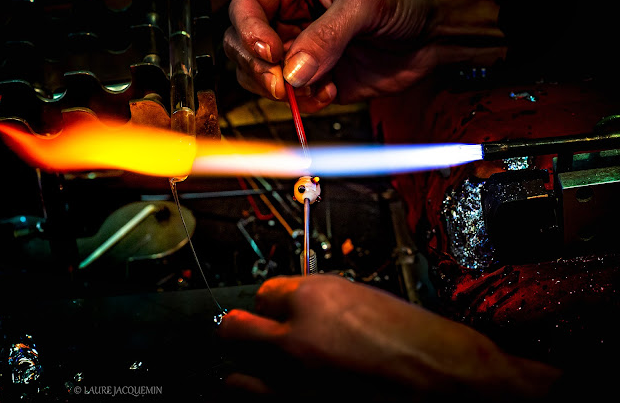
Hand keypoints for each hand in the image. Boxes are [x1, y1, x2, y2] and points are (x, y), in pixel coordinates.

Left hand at [216, 274, 560, 400]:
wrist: (447, 382)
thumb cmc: (423, 341)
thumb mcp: (368, 300)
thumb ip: (326, 304)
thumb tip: (302, 307)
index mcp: (316, 296)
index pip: (265, 291)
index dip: (270, 300)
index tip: (271, 305)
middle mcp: (295, 335)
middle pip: (234, 326)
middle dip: (240, 326)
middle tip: (244, 328)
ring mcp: (294, 377)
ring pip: (236, 371)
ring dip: (246, 364)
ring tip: (258, 365)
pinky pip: (261, 399)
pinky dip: (264, 392)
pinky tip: (277, 387)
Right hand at [224, 0, 506, 111]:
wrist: (432, 35)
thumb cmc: (404, 0)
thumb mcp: (365, 2)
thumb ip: (327, 34)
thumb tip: (293, 71)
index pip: (247, 8)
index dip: (250, 33)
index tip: (272, 54)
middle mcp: (290, 20)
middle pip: (244, 46)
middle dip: (260, 69)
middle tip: (283, 84)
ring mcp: (300, 53)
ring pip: (261, 76)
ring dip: (282, 90)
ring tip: (317, 86)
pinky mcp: (315, 80)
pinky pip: (292, 98)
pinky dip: (304, 102)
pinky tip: (329, 92)